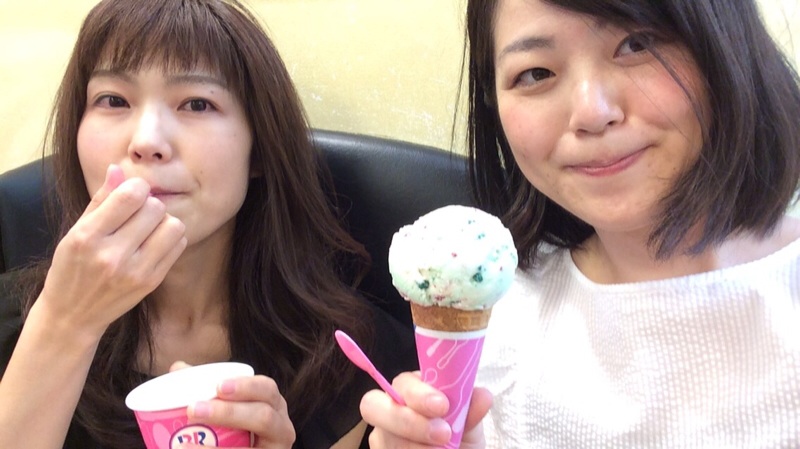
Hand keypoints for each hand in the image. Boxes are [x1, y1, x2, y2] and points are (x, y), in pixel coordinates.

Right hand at [36, 164, 186, 337]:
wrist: (72, 315)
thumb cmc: (72, 267)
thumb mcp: (76, 231)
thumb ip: (100, 199)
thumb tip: (118, 169)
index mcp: (88, 237)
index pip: (131, 195)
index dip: (136, 187)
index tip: (131, 193)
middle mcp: (112, 255)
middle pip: (155, 208)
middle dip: (149, 204)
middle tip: (138, 214)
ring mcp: (135, 271)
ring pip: (173, 226)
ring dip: (164, 221)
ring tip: (148, 228)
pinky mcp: (151, 282)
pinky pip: (178, 245)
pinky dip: (170, 238)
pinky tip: (154, 243)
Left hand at [176, 363, 294, 448]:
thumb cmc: (237, 433)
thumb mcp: (228, 410)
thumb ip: (206, 389)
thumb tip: (178, 368)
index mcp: (273, 405)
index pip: (267, 389)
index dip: (246, 386)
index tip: (218, 387)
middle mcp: (281, 428)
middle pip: (263, 416)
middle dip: (230, 412)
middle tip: (194, 410)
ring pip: (253, 448)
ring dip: (220, 441)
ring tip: (182, 444)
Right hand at [360, 371, 492, 448]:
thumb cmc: (459, 439)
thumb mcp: (469, 425)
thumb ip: (471, 409)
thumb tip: (483, 395)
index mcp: (411, 390)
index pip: (402, 382)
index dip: (418, 393)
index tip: (443, 406)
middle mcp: (389, 408)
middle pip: (373, 405)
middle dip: (407, 420)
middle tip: (442, 434)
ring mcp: (381, 435)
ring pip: (381, 437)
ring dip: (414, 446)